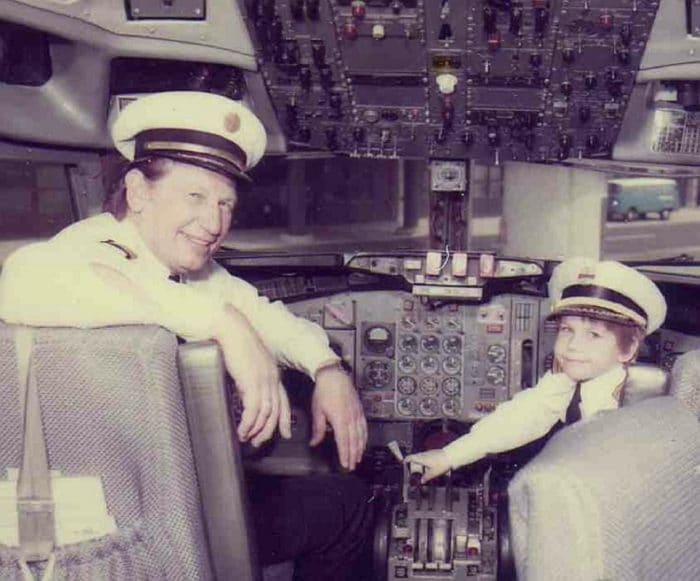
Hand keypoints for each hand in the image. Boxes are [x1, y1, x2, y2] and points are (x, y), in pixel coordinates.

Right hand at [215, 305, 290, 444]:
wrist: (231, 329)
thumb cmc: (235, 342)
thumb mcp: (248, 363)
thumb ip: (251, 378)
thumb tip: (245, 393)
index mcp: (273, 373)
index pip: (283, 400)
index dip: (284, 419)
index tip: (284, 432)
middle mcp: (272, 378)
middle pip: (276, 411)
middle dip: (268, 430)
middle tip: (258, 442)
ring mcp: (264, 380)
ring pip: (266, 414)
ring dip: (256, 429)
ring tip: (246, 438)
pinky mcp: (252, 382)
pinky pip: (254, 410)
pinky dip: (248, 424)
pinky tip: (242, 430)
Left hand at [310, 364, 367, 470]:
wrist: (334, 376)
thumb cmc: (324, 391)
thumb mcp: (317, 411)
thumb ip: (318, 429)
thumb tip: (314, 442)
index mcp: (339, 419)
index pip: (343, 442)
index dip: (345, 455)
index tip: (345, 464)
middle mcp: (350, 418)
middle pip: (354, 441)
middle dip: (353, 455)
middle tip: (352, 466)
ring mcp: (356, 414)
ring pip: (361, 435)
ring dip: (360, 448)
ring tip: (358, 458)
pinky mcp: (359, 410)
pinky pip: (364, 426)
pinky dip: (365, 437)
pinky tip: (364, 442)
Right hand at [404, 449, 451, 483]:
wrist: (451, 456)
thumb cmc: (442, 463)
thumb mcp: (433, 473)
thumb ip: (426, 477)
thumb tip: (421, 481)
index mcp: (421, 458)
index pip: (410, 457)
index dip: (406, 460)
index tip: (403, 463)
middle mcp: (424, 454)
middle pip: (415, 457)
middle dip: (412, 462)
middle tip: (410, 468)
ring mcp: (429, 453)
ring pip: (421, 456)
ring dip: (418, 461)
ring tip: (419, 468)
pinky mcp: (433, 453)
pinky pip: (426, 456)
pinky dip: (424, 461)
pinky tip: (428, 466)